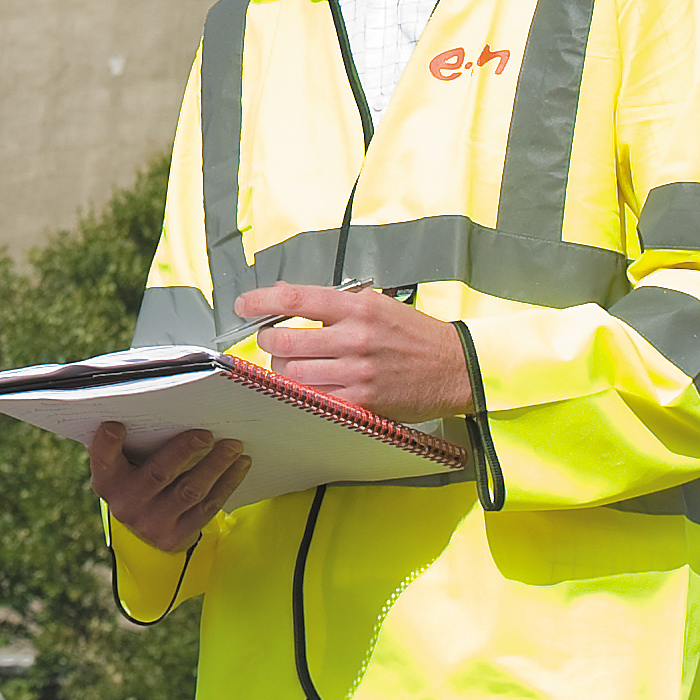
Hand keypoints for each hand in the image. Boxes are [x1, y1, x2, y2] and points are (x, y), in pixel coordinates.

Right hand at [88, 420, 248, 552]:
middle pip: (158, 474)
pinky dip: (227, 483)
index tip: (115, 425)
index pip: (103, 458)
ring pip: (190, 491)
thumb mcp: (122, 462)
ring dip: (215, 466)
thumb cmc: (136, 477)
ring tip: (233, 446)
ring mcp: (151, 524)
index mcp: (107, 479)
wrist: (146, 526)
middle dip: (184, 451)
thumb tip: (147, 402)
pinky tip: (239, 465)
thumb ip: (126, 440)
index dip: (107, 443)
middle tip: (206, 433)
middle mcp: (125, 504)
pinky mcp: (176, 537)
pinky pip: (207, 508)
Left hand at [234, 284, 471, 422]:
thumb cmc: (413, 335)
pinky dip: (303, 391)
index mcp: (357, 308)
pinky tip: (310, 384)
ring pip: (292, 373)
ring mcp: (357, 373)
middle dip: (268, 340)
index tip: (243, 304)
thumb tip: (283, 296)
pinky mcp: (362, 402)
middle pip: (284, 340)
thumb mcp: (375, 304)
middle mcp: (355, 338)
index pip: (296, 299)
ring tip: (291, 363)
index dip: (260, 301)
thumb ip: (330, 302)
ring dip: (282, 368)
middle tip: (272, 339)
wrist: (455, 367)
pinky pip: (314, 398)